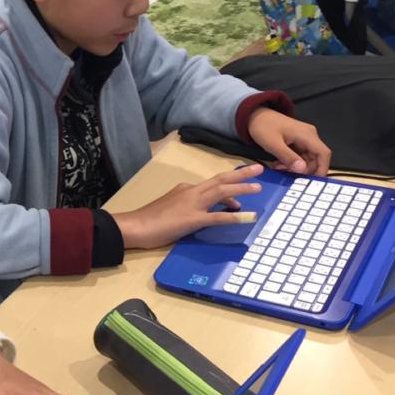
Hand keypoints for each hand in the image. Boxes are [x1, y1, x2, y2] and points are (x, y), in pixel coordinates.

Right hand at [113, 163, 263, 249]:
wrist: (134, 226)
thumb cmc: (148, 219)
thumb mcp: (168, 207)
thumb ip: (184, 207)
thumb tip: (198, 214)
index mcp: (185, 189)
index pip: (211, 185)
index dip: (229, 186)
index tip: (241, 190)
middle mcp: (191, 192)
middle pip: (220, 180)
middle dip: (241, 174)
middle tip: (259, 168)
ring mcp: (192, 204)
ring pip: (222, 192)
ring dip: (241, 189)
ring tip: (258, 187)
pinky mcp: (192, 219)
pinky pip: (217, 216)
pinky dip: (233, 216)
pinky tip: (246, 217)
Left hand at [246, 107, 331, 174]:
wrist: (254, 115)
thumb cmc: (263, 127)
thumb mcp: (273, 144)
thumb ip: (288, 157)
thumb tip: (302, 169)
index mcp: (307, 135)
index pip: (323, 153)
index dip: (322, 168)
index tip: (314, 181)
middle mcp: (309, 136)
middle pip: (315, 158)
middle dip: (303, 169)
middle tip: (286, 173)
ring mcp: (304, 138)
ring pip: (307, 158)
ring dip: (295, 167)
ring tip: (279, 167)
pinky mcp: (297, 141)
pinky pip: (300, 155)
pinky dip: (292, 162)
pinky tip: (279, 164)